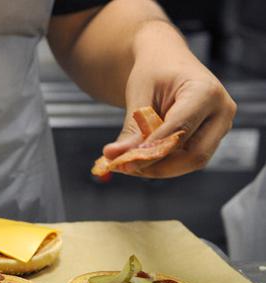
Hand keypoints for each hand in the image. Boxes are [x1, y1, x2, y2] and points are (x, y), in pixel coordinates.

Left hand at [103, 33, 236, 177]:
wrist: (167, 60)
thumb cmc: (153, 71)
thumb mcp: (138, 94)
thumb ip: (132, 127)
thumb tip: (114, 156)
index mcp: (206, 92)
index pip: (179, 130)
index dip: (151, 150)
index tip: (123, 161)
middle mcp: (221, 111)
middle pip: (194, 155)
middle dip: (157, 166)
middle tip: (123, 167)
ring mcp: (220, 126)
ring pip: (192, 161)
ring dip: (158, 168)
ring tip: (127, 163)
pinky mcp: (212, 137)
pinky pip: (188, 158)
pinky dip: (163, 163)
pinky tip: (139, 159)